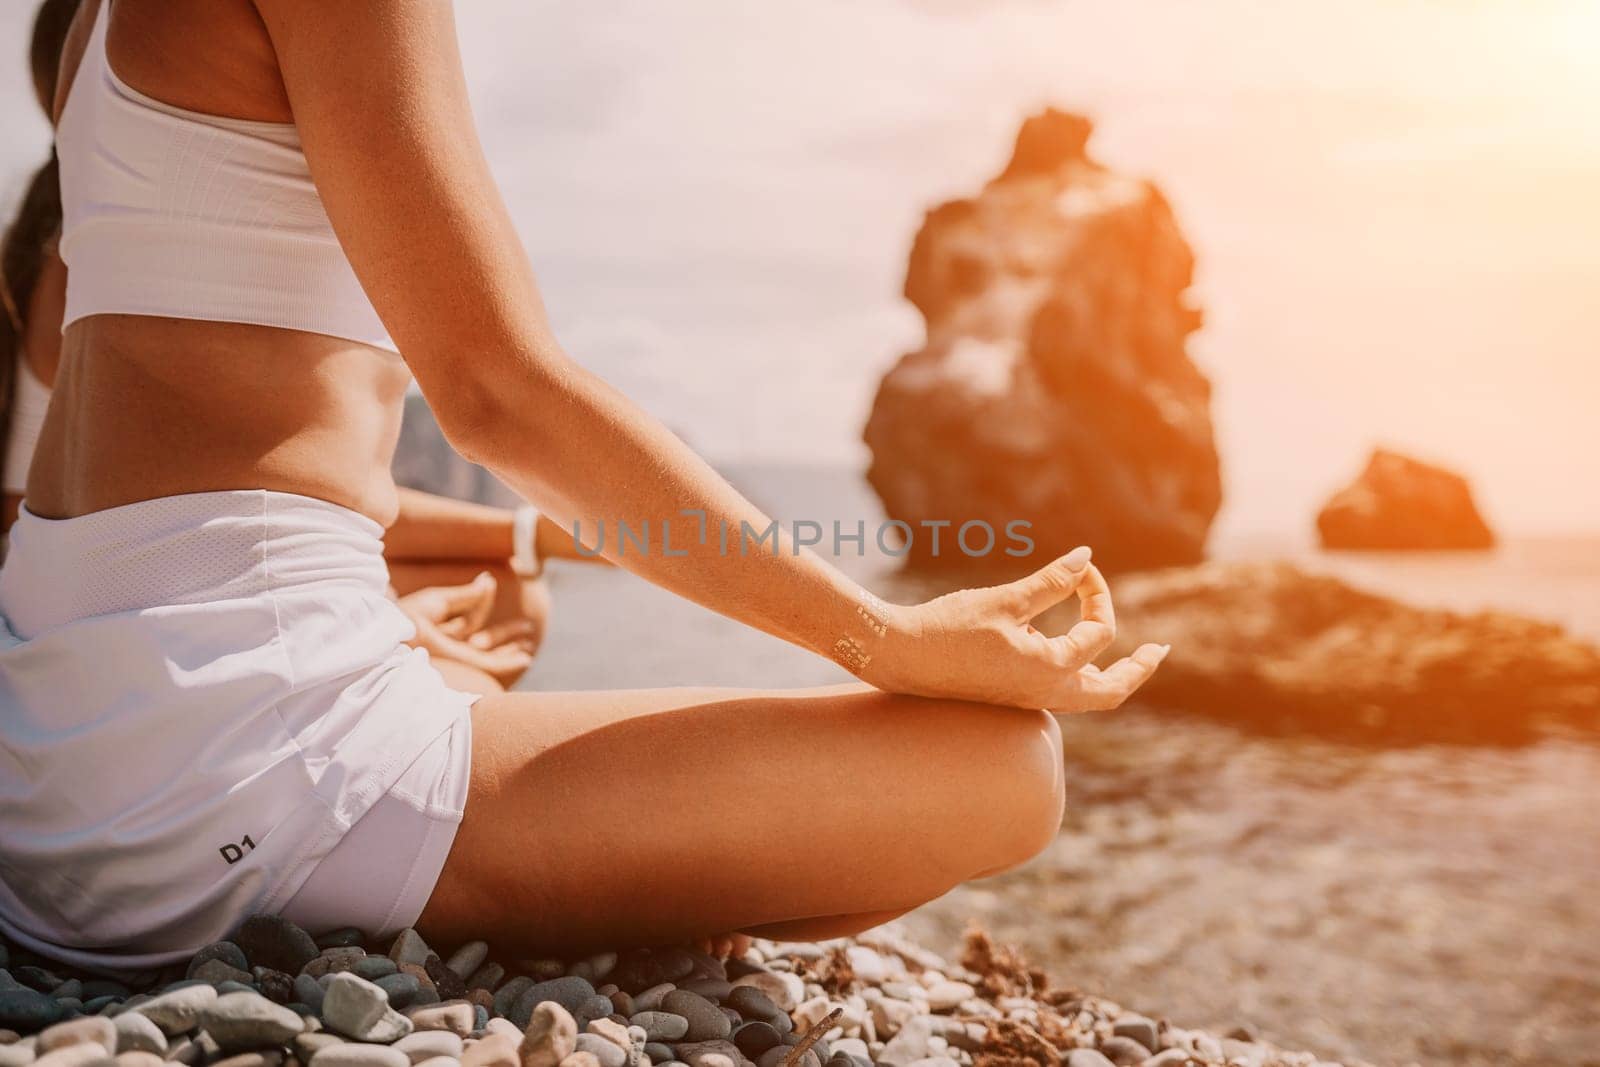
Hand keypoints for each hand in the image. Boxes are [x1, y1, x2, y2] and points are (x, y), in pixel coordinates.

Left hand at [398, 572, 537, 685]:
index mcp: (437, 630)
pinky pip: (488, 667)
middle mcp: (445, 647)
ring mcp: (452, 659)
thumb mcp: (438, 601)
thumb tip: (488, 580)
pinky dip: (507, 664)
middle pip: (482, 640)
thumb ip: (466, 596)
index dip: (482, 600)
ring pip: (487, 656)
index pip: (469, 617)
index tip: (490, 581)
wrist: (393, 633)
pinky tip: (524, 659)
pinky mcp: (460, 668)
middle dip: (504, 635)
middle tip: (528, 628)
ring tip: (527, 651)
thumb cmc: (406, 616)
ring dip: (509, 652)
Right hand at [866, 547, 1168, 712]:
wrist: (898, 658)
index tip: (1081, 567)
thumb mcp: (1005, 601)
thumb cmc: (947, 628)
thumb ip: (1051, 582)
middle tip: (1159, 651)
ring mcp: (1028, 699)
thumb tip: (1086, 557)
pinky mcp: (1011, 695)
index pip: (1098, 632)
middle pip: (1111, 691)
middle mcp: (1045, 693)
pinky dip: (1078, 673)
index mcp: (1049, 671)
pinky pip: (1061, 693)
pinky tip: (1069, 650)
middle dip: (1138, 669)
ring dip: (1111, 675)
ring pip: (1087, 697)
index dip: (1095, 592)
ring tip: (1132, 659)